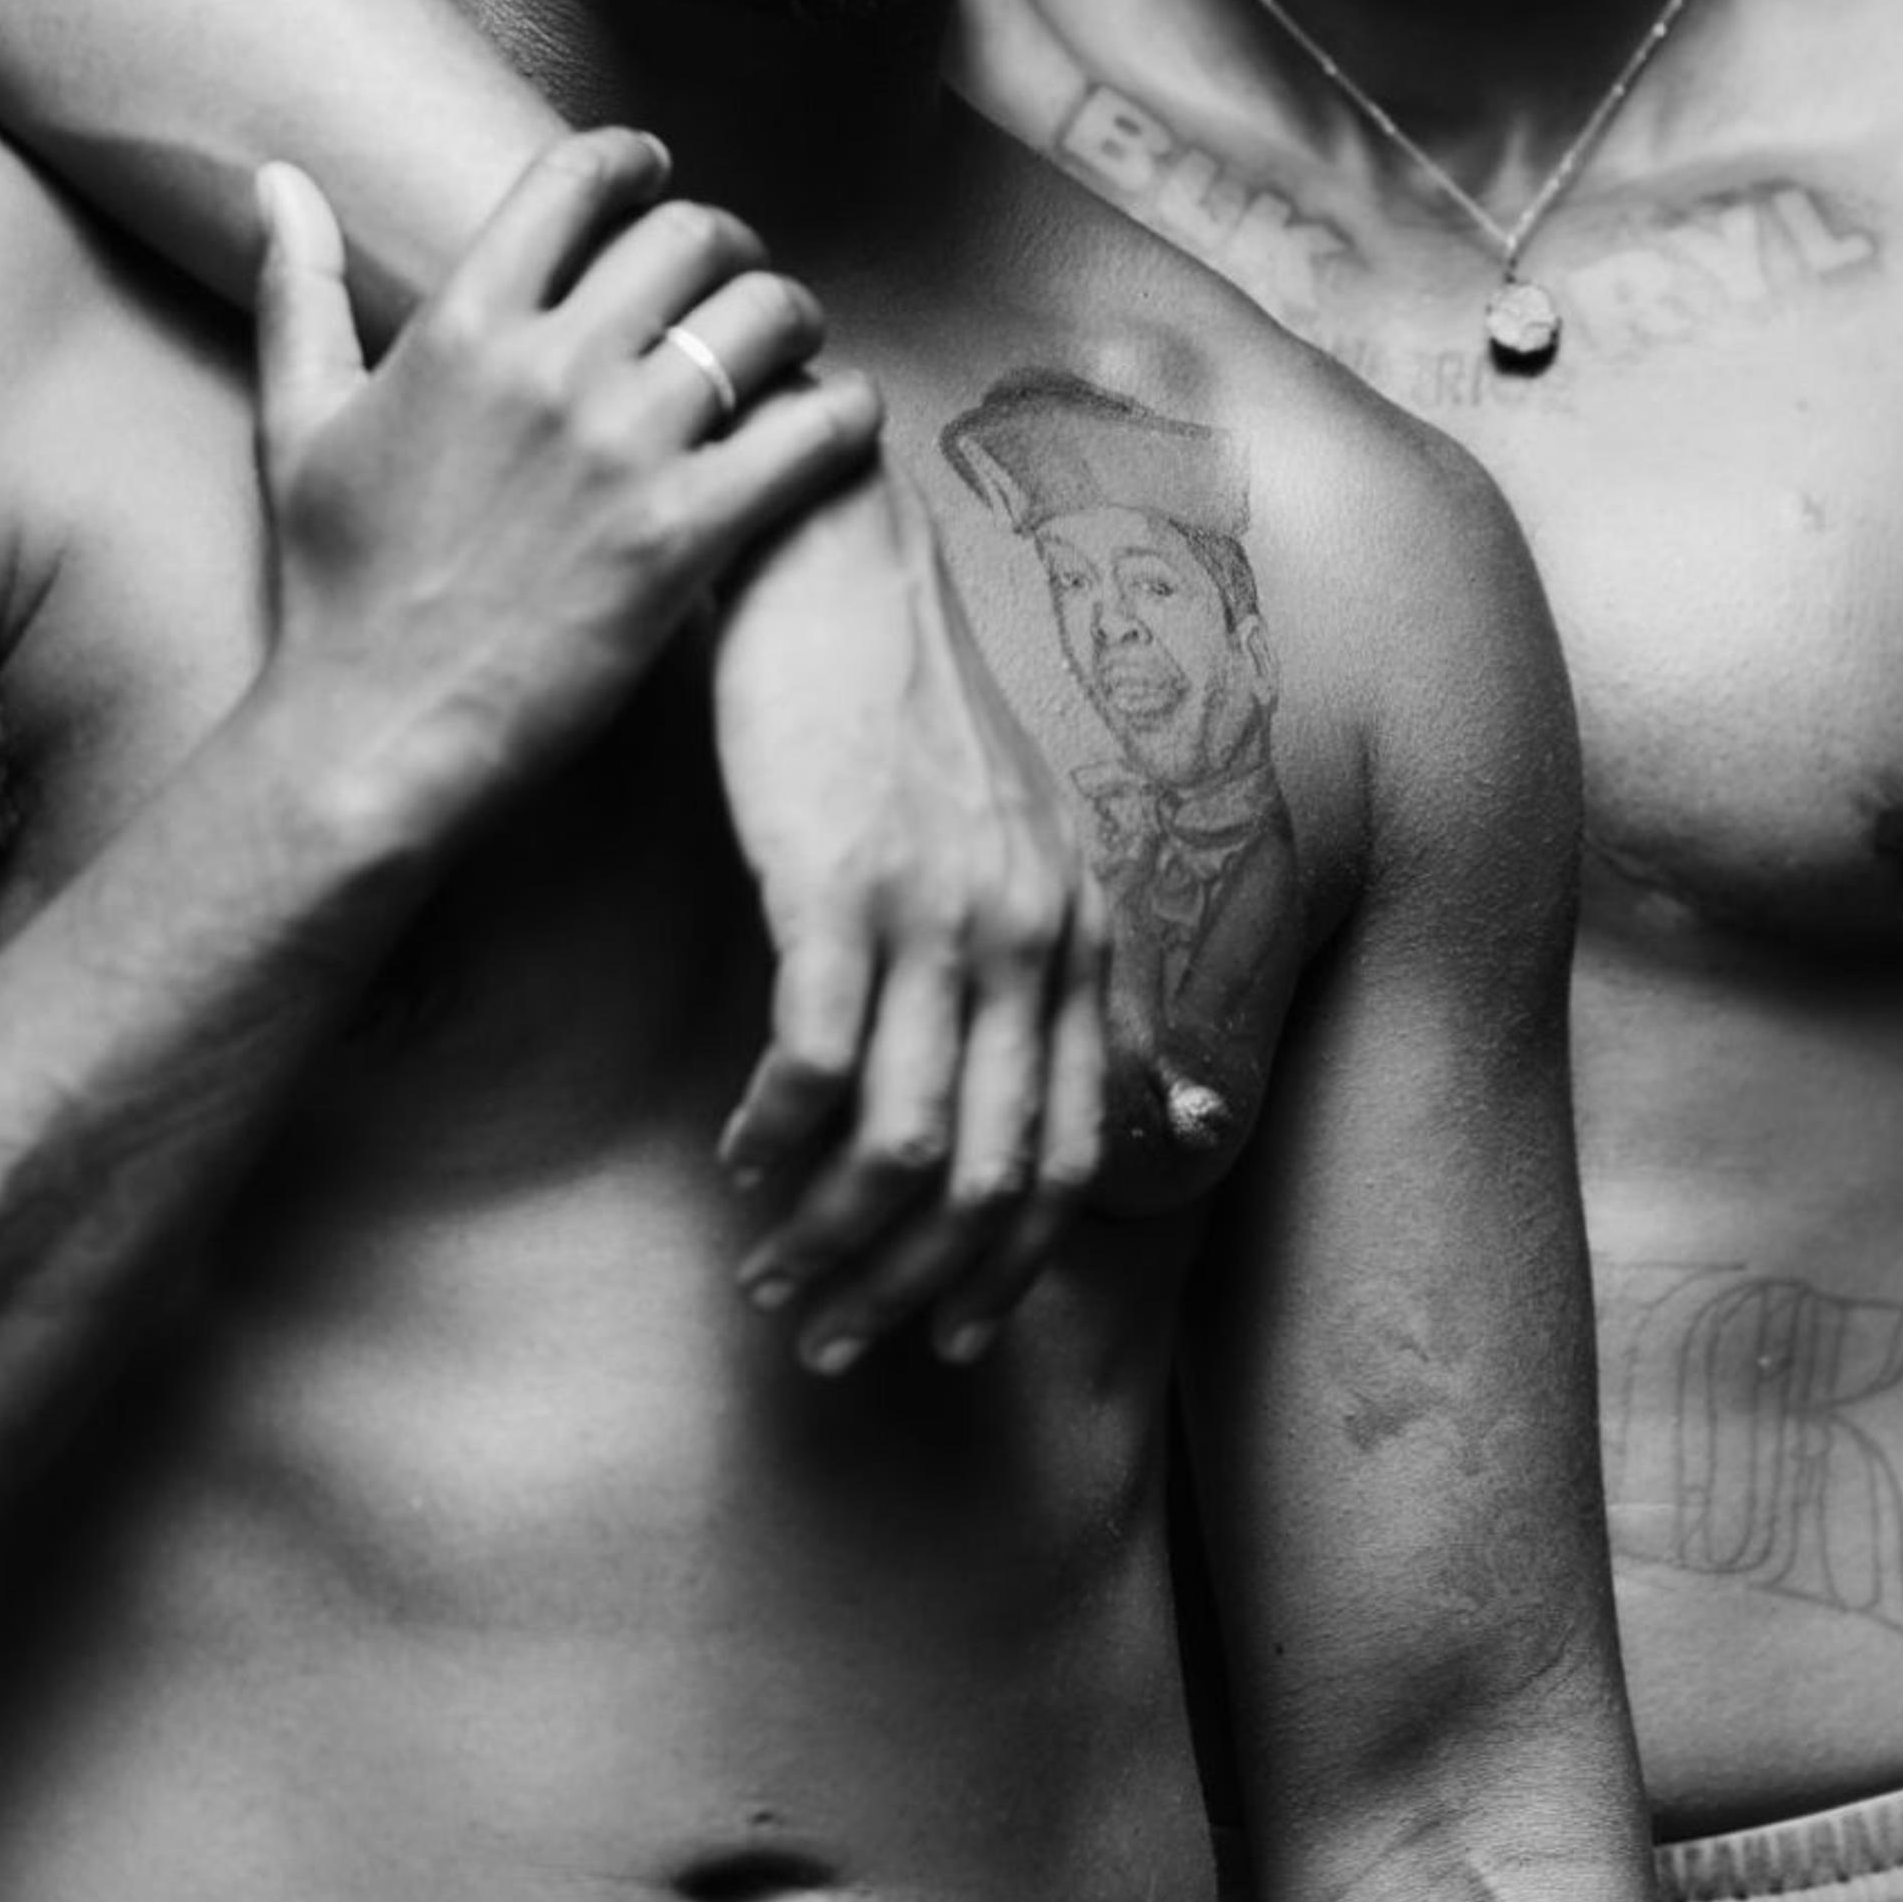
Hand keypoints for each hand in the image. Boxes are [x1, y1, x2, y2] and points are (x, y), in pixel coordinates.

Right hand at [252, 137, 875, 837]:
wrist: (373, 735)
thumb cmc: (336, 588)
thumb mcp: (299, 424)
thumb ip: (298, 289)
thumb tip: (278, 180)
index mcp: (462, 326)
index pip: (575, 180)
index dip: (633, 163)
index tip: (656, 178)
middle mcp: (549, 368)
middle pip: (691, 238)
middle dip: (730, 245)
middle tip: (736, 280)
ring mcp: (623, 451)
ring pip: (764, 319)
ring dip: (793, 320)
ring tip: (790, 349)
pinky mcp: (684, 536)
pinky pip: (809, 432)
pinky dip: (843, 412)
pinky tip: (837, 422)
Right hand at [709, 472, 1111, 1374]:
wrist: (841, 559)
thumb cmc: (914, 703)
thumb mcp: (1030, 839)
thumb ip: (1080, 971)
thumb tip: (1162, 1113)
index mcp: (1078, 932)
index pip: (1070, 1155)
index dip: (1010, 1269)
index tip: (946, 1336)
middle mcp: (1029, 935)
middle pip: (993, 1182)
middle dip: (910, 1291)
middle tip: (833, 1342)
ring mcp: (938, 912)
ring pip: (904, 1149)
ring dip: (831, 1240)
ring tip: (771, 1281)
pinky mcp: (838, 882)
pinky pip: (817, 1063)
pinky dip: (777, 1138)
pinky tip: (740, 1158)